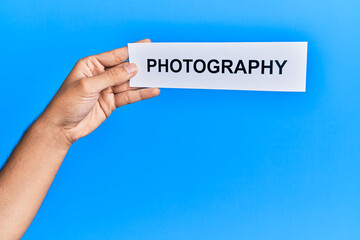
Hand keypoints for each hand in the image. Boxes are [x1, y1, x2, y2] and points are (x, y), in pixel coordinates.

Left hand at [40, 39, 159, 145]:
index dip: (131, 50)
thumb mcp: (88, 87)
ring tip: (158, 78)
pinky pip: (129, 96)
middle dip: (139, 67)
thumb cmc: (66, 103)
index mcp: (91, 65)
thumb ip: (112, 77)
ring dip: (142, 82)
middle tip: (156, 62)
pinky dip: (140, 94)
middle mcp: (100, 75)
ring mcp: (107, 89)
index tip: (146, 45)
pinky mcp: (112, 102)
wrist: (61, 128)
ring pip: (129, 84)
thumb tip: (132, 67)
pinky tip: (152, 91)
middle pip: (124, 69)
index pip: (114, 56)